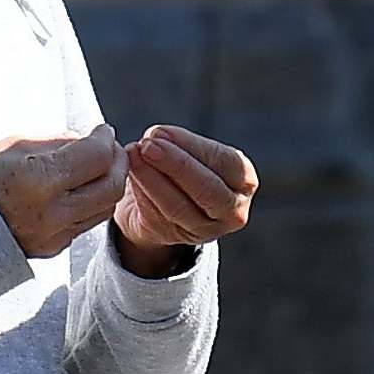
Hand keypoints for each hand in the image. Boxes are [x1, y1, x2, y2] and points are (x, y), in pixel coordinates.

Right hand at [0, 126, 126, 257]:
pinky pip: (87, 223)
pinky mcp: (53, 249)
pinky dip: (93, 202)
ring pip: (105, 208)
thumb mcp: (13, 147)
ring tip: (100, 166)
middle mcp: (51, 212)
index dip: (105, 139)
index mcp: (38, 179)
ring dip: (111, 183)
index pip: (95, 156)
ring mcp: (54, 235)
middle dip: (117, 162)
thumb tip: (87, 140)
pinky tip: (83, 188)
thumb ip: (56, 143)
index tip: (102, 130)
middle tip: (109, 147)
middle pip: (111, 186)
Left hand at [113, 126, 258, 256]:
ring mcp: (208, 230)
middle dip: (174, 165)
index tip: (159, 132)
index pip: (224, 161)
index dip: (191, 146)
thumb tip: (155, 136)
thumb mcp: (190, 151)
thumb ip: (179, 142)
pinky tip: (129, 176)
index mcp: (244, 180)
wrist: (164, 202)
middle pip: (206, 189)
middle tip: (146, 146)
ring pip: (178, 207)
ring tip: (132, 156)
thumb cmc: (183, 167)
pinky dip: (142, 194)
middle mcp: (233, 210)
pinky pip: (158, 217)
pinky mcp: (179, 241)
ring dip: (151, 179)